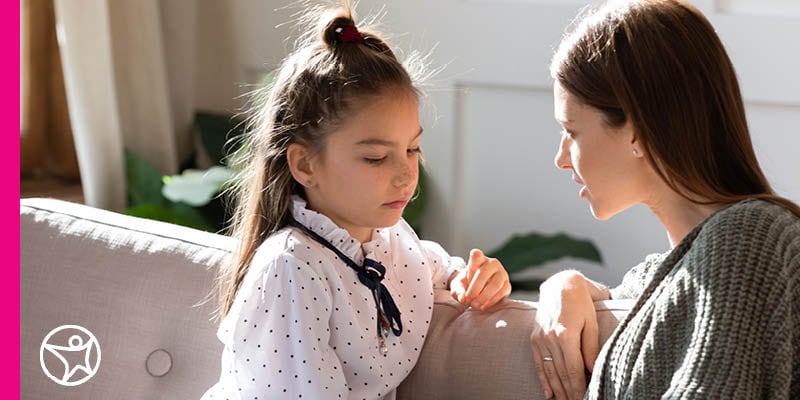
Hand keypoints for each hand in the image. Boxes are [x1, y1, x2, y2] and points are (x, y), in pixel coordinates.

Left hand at [450, 249, 510, 310]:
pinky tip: (483, 306)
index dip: (477, 255)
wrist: (477, 290)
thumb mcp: (458, 287)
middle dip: (475, 289)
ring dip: (484, 297)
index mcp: (478, 260)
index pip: (477, 255)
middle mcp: (491, 264)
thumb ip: (458, 291)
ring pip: (495, 284)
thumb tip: (463, 298)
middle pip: (484, 273)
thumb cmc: (467, 285)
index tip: (476, 254)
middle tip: (468, 300)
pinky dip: (492, 301)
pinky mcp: (507, 285)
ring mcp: (501, 273)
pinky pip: (502, 292)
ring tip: (475, 305)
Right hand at [530, 271, 598, 399]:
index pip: (573, 370)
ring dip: (557, 390)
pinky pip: (539, 363)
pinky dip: (543, 380)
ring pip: (549, 371)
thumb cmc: (581, 303)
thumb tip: (593, 371)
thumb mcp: (591, 324)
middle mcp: (550, 338)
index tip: (585, 399)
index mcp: (566, 335)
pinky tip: (549, 394)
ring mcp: (539, 338)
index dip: (579, 388)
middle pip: (560, 374)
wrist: (560, 285)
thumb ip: (591, 349)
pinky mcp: (534, 338)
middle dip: (569, 393)